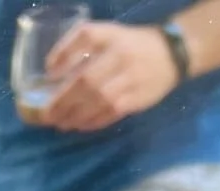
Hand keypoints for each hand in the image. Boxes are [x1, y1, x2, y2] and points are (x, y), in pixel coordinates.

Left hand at [43, 21, 178, 130]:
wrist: (171, 55)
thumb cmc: (130, 46)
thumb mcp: (108, 35)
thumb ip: (80, 44)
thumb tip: (51, 69)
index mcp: (113, 36)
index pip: (86, 37)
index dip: (65, 53)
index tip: (49, 74)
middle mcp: (121, 56)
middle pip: (88, 79)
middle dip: (64, 100)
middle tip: (48, 114)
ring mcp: (130, 80)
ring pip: (99, 101)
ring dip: (76, 115)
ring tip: (61, 123)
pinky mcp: (136, 100)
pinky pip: (111, 114)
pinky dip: (93, 122)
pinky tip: (80, 125)